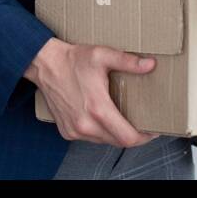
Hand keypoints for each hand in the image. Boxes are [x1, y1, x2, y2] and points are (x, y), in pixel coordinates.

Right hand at [24, 38, 156, 146]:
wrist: (45, 64)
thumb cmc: (73, 60)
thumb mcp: (103, 55)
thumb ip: (128, 61)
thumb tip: (150, 65)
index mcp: (98, 109)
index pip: (127, 137)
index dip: (144, 138)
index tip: (152, 130)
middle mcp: (85, 124)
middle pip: (118, 142)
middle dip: (132, 136)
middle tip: (142, 124)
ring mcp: (74, 130)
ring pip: (104, 141)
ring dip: (115, 134)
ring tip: (123, 120)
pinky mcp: (67, 131)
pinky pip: (90, 138)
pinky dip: (100, 132)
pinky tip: (102, 118)